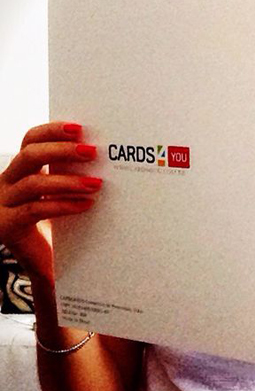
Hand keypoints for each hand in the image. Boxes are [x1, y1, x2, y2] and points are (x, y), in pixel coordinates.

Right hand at [0, 122, 101, 277]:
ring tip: (96, 184)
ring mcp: (4, 204)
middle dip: (62, 150)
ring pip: (33, 184)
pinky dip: (63, 205)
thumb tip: (108, 153)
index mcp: (20, 170)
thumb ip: (73, 173)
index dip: (52, 130)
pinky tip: (85, 205)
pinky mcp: (7, 226)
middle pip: (29, 156)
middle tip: (92, 152)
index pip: (31, 140)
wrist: (41, 263)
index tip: (79, 128)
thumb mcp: (61, 194)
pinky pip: (35, 210)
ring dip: (68, 181)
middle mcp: (7, 183)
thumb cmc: (55, 224)